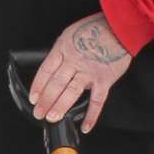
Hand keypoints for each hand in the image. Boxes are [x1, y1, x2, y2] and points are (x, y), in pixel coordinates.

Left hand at [30, 14, 132, 132]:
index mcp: (64, 48)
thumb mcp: (70, 34)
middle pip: (55, 84)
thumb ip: (62, 52)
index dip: (38, 86)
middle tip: (39, 113)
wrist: (119, 26)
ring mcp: (89, 71)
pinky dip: (91, 116)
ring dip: (60, 107)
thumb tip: (53, 69)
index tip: (33, 98)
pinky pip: (97, 101)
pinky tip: (85, 127)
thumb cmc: (95, 28)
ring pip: (71, 93)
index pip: (46, 70)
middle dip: (45, 101)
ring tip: (51, 118)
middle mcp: (74, 61)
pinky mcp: (104, 79)